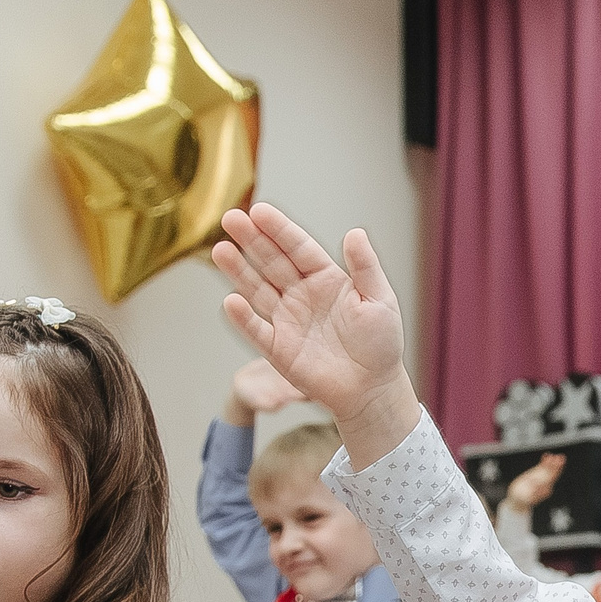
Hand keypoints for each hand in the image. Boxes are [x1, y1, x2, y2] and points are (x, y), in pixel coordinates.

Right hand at [214, 208, 416, 442]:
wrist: (373, 390)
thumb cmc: (381, 344)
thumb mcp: (380, 300)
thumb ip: (366, 267)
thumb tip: (355, 232)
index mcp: (326, 279)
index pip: (298, 248)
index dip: (279, 230)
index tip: (259, 211)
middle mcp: (302, 295)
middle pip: (272, 262)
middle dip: (251, 240)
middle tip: (230, 218)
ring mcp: (288, 320)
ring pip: (258, 290)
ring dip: (238, 271)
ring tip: (219, 250)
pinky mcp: (279, 349)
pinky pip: (257, 330)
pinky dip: (244, 318)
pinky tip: (231, 300)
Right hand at [504, 452, 565, 513]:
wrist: (518, 499)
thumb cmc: (522, 500)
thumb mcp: (528, 498)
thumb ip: (536, 493)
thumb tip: (545, 489)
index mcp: (545, 488)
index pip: (552, 477)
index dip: (555, 470)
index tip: (558, 464)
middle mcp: (545, 483)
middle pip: (552, 472)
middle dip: (557, 465)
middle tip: (562, 457)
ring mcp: (541, 478)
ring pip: (548, 468)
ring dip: (552, 461)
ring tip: (555, 455)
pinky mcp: (536, 474)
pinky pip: (541, 466)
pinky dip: (544, 461)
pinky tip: (547, 454)